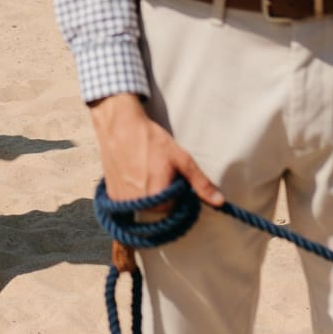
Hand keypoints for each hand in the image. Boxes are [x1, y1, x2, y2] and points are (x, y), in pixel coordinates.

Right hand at [91, 93, 223, 223]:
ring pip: (144, 205)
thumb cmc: (151, 140)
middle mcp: (139, 204)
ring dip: (148, 193)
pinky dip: (133, 191)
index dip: (178, 191)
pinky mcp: (112, 195)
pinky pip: (129, 201)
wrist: (119, 125)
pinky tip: (132, 172)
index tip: (174, 175)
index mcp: (159, 198)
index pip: (177, 208)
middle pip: (160, 208)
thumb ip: (201, 184)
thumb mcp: (182, 159)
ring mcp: (123, 201)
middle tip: (159, 169)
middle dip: (163, 193)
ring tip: (145, 169)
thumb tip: (220, 202)